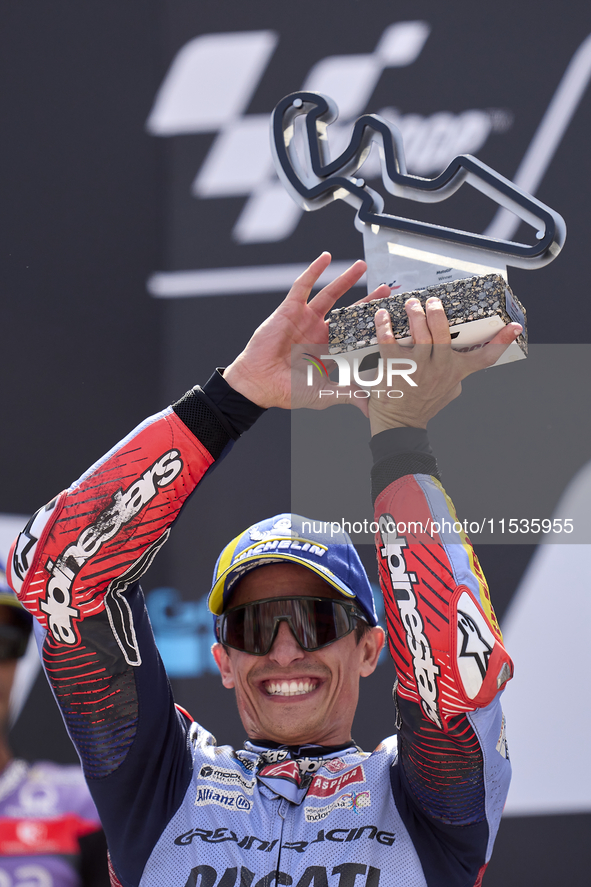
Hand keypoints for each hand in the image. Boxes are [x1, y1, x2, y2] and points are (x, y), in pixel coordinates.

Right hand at [223, 253, 389, 409]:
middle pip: (349, 311)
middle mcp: (319, 333)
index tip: (391, 317)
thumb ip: (348, 394)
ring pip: (330, 294)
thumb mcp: (323, 394)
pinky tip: (326, 257)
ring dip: (346, 279)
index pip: (356, 334)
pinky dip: (314, 271)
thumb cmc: (287, 391)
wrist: (259, 383)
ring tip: (362, 265)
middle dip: (368, 300)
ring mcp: (305, 319)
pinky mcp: (290, 310)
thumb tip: (371, 406)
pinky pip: (303, 286)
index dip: (372, 326)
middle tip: (386, 290)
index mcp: (329, 351)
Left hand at [368, 296, 522, 434]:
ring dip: (414, 314)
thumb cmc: (425, 404)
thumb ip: (457, 371)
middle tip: (431, 302)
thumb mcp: (450, 389)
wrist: (401, 424)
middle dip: (437, 312)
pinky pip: (388, 340)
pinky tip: (381, 315)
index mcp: (456, 371)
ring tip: (411, 304)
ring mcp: (416, 367)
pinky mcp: (394, 367)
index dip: (502, 341)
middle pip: (443, 333)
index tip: (513, 325)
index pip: (485, 357)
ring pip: (419, 333)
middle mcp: (439, 368)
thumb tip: (464, 353)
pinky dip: (384, 325)